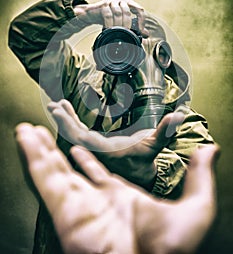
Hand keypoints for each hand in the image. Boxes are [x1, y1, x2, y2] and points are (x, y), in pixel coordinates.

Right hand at [15, 123, 218, 253]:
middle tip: (45, 132)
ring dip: (39, 149)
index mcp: (118, 198)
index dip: (87, 161)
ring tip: (28, 130)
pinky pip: (45, 177)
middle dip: (55, 150)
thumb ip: (200, 176)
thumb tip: (211, 149)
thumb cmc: (173, 250)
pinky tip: (26, 138)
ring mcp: (77, 204)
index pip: (96, 175)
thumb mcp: (194, 207)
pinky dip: (34, 156)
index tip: (78, 149)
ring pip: (53, 170)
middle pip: (68, 169)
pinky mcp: (65, 209)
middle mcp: (94, 201)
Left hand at [47, 99, 184, 189]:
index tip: (59, 112)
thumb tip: (178, 116)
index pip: (83, 139)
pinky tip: (67, 108)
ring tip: (57, 105)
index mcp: (107, 153)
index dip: (70, 126)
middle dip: (64, 121)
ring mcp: (93, 148)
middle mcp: (96, 152)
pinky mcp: (93, 144)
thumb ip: (165, 132)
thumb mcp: (154, 145)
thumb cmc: (145, 160)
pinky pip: (79, 131)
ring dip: (66, 119)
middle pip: (74, 137)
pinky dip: (72, 119)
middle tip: (54, 106)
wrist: (140, 174)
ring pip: (74, 134)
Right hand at [73, 0, 148, 36]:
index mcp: (128, 2)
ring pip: (118, 13)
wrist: (91, 14)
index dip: (141, 21)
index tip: (140, 32)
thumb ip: (134, 26)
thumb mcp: (122, 22)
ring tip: (117, 33)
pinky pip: (108, 15)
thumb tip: (146, 34)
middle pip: (128, 12)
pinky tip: (109, 30)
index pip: (140, 10)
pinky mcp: (103, 5)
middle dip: (127, 25)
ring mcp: (112, 1)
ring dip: (118, 25)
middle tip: (126, 34)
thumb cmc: (108, 18)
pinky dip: (110, 24)